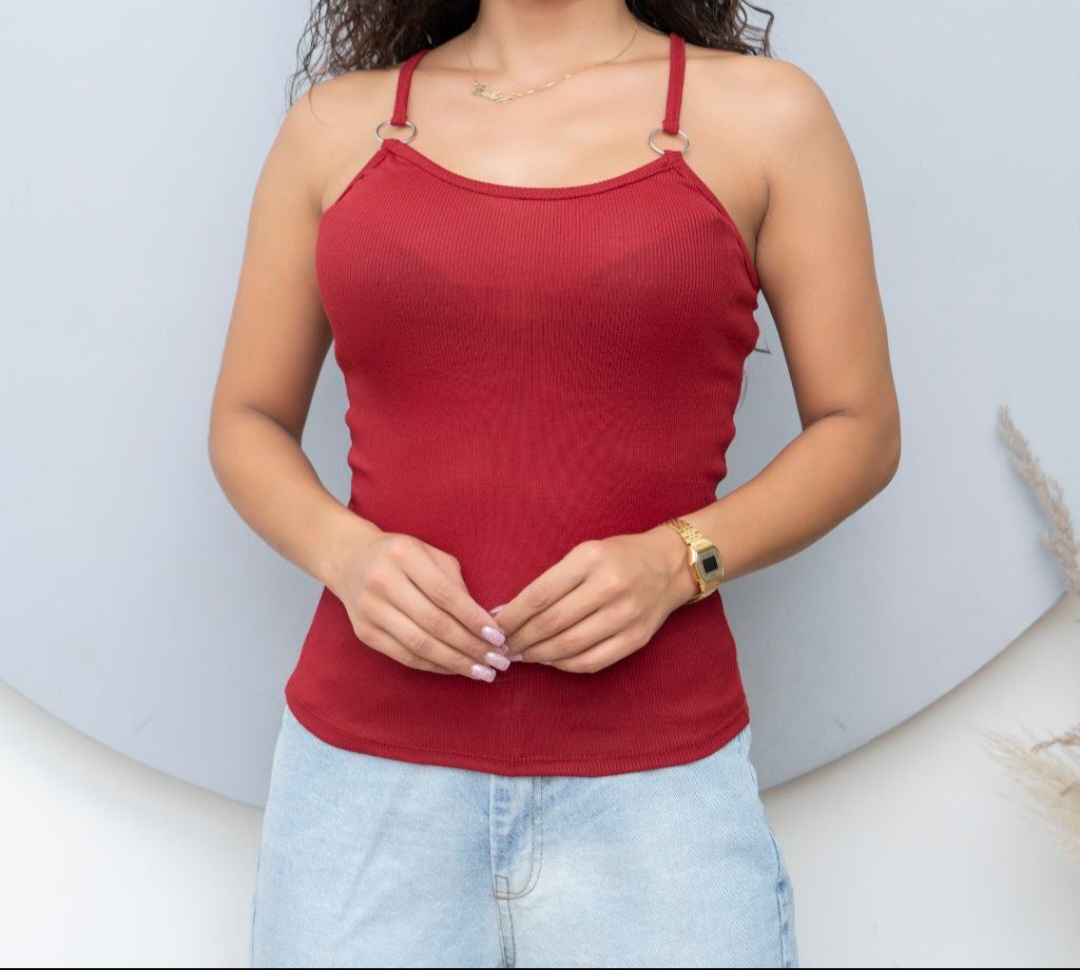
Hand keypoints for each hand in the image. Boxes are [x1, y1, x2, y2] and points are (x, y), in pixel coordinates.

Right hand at [330, 529, 510, 680]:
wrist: (350, 560)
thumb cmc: (402, 557)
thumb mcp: (430, 555)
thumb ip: (456, 583)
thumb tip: (485, 622)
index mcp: (403, 555)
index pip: (445, 594)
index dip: (474, 619)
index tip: (498, 637)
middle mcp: (382, 581)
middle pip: (434, 623)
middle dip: (471, 646)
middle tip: (497, 661)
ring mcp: (370, 609)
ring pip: (419, 644)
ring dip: (456, 662)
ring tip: (482, 672)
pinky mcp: (364, 632)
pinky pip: (404, 656)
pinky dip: (434, 666)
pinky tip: (455, 669)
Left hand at [493, 525, 698, 673]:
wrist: (669, 566)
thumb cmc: (617, 557)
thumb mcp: (584, 553)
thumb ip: (551, 581)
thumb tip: (509, 613)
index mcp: (590, 559)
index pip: (539, 595)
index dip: (511, 616)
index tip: (494, 626)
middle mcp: (609, 586)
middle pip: (551, 623)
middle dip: (520, 639)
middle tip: (502, 646)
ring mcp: (626, 615)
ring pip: (569, 646)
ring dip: (538, 655)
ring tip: (522, 655)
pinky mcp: (636, 638)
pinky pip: (592, 661)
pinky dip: (565, 665)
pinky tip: (550, 660)